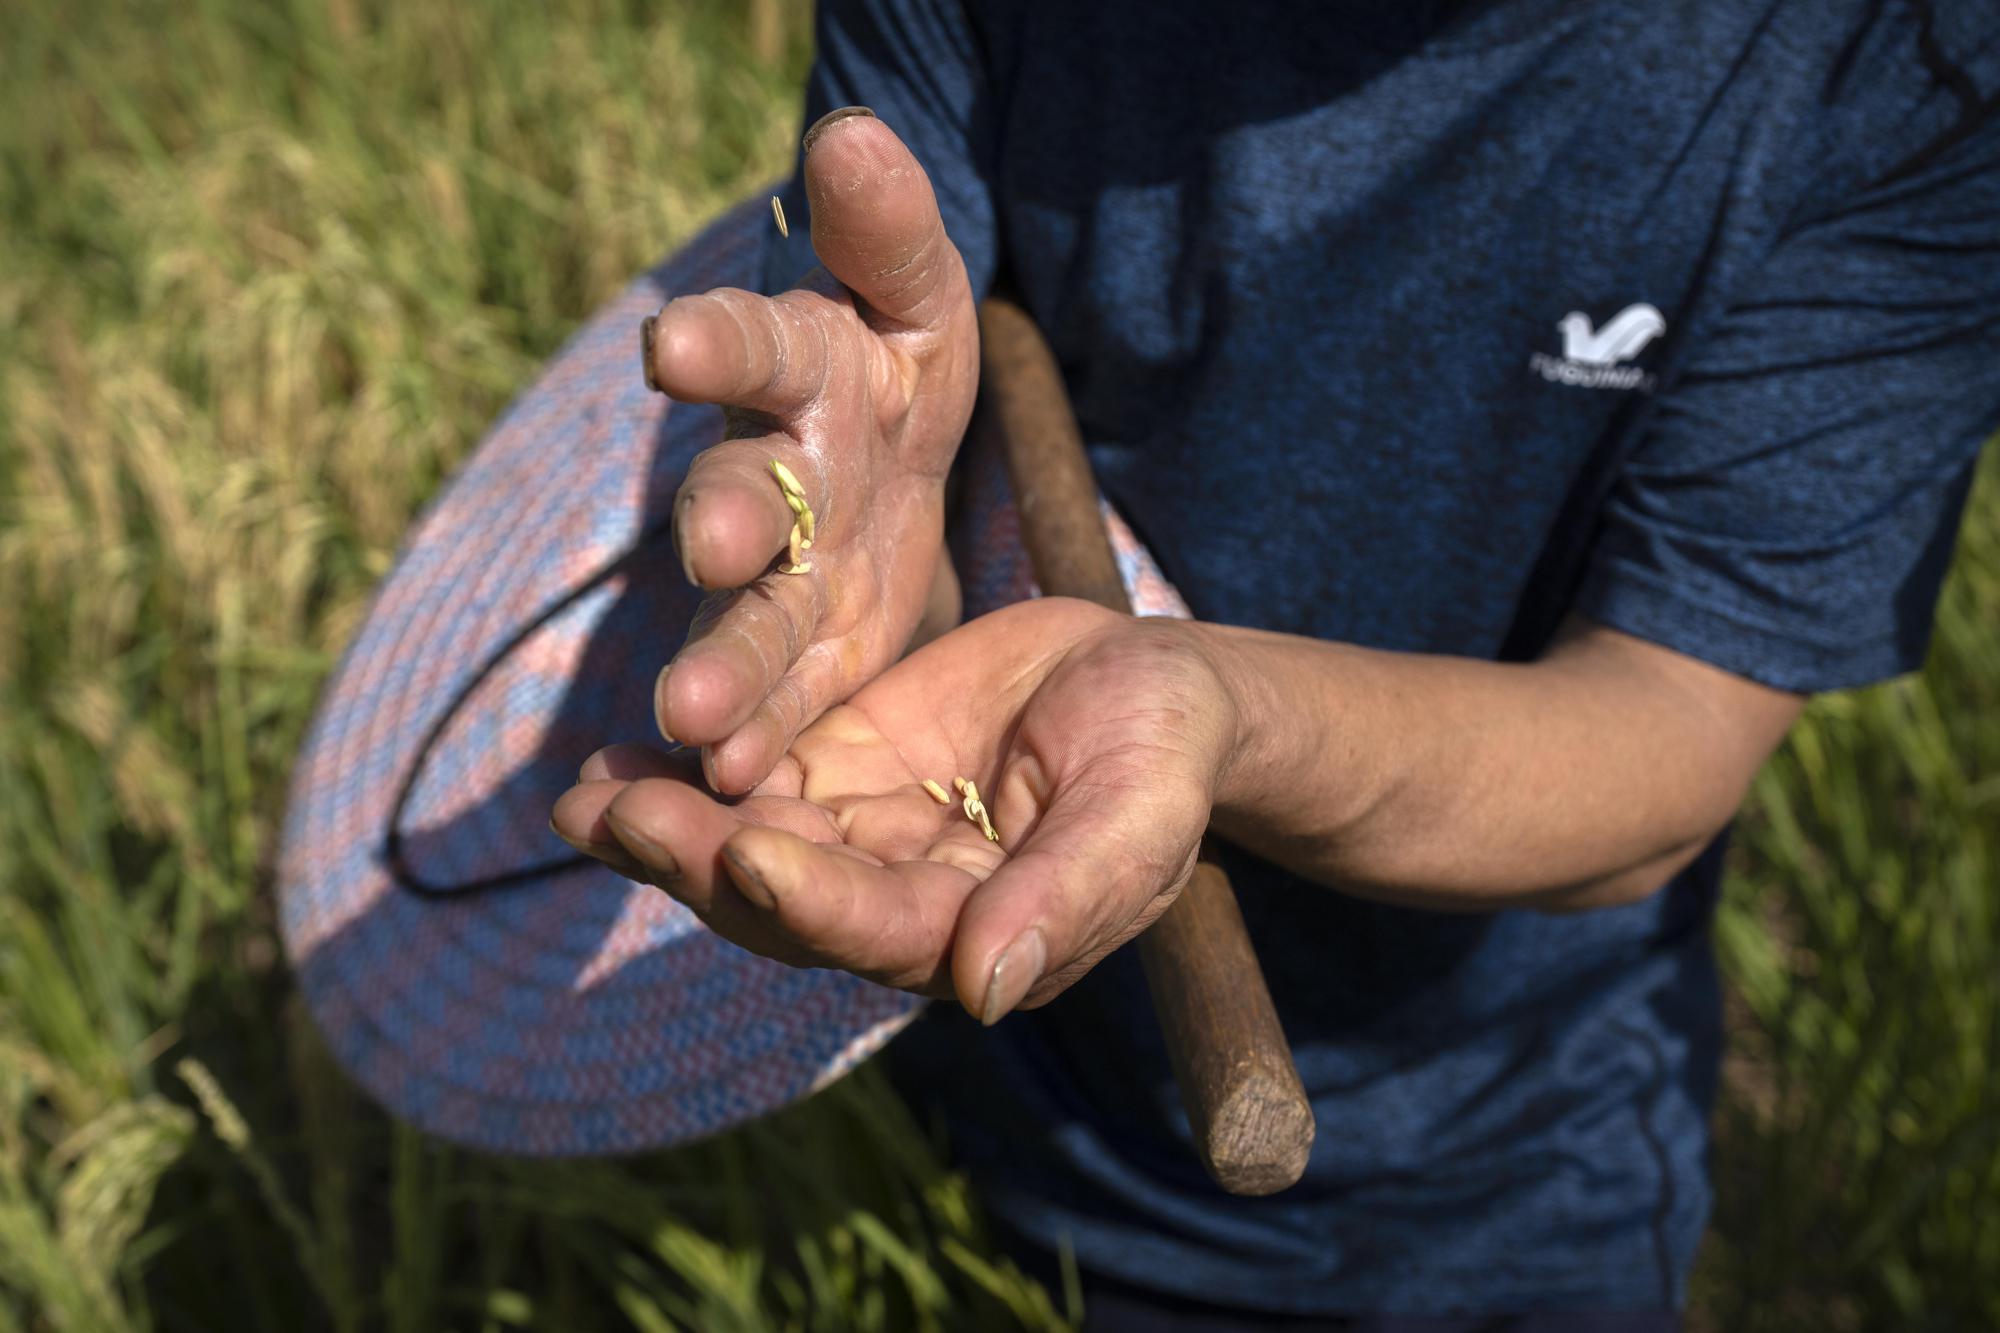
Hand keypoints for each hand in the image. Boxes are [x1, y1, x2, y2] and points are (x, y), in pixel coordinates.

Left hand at [550, 600, 1239, 1022]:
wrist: (1150, 682)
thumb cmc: (1166, 749)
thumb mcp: (1138, 811)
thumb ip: (1066, 896)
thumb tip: (985, 993)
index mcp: (980, 935)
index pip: (880, 935)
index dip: (814, 903)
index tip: (751, 856)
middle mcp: (903, 905)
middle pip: (783, 904)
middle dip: (700, 864)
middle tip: (620, 814)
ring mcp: (861, 838)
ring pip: (746, 849)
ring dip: (665, 831)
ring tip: (585, 797)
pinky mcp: (836, 771)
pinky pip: (746, 782)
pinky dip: (680, 774)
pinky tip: (608, 759)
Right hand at [646, 108, 978, 794]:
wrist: (886, 460)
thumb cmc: (896, 363)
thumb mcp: (917, 297)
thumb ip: (886, 231)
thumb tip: (854, 129)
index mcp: (805, 368)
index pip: (760, 342)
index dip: (717, 341)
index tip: (673, 347)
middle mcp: (771, 471)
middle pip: (741, 493)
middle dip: (724, 519)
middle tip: (713, 548)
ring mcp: (776, 572)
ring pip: (745, 615)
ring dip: (721, 661)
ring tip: (701, 720)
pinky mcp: (797, 655)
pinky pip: (773, 699)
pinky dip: (752, 737)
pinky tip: (733, 781)